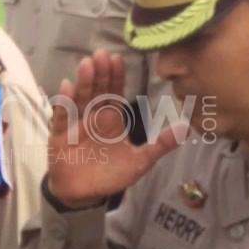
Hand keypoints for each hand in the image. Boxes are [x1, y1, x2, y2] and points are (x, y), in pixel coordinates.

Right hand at [46, 51, 186, 207]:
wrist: (84, 195)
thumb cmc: (110, 174)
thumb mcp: (140, 161)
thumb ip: (161, 144)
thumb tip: (187, 128)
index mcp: (111, 118)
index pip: (114, 92)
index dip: (116, 76)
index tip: (118, 58)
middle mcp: (93, 116)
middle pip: (97, 91)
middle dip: (100, 73)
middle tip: (101, 54)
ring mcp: (75, 125)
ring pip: (80, 100)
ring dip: (84, 82)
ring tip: (87, 65)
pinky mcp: (60, 137)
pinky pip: (62, 118)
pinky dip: (64, 104)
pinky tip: (67, 87)